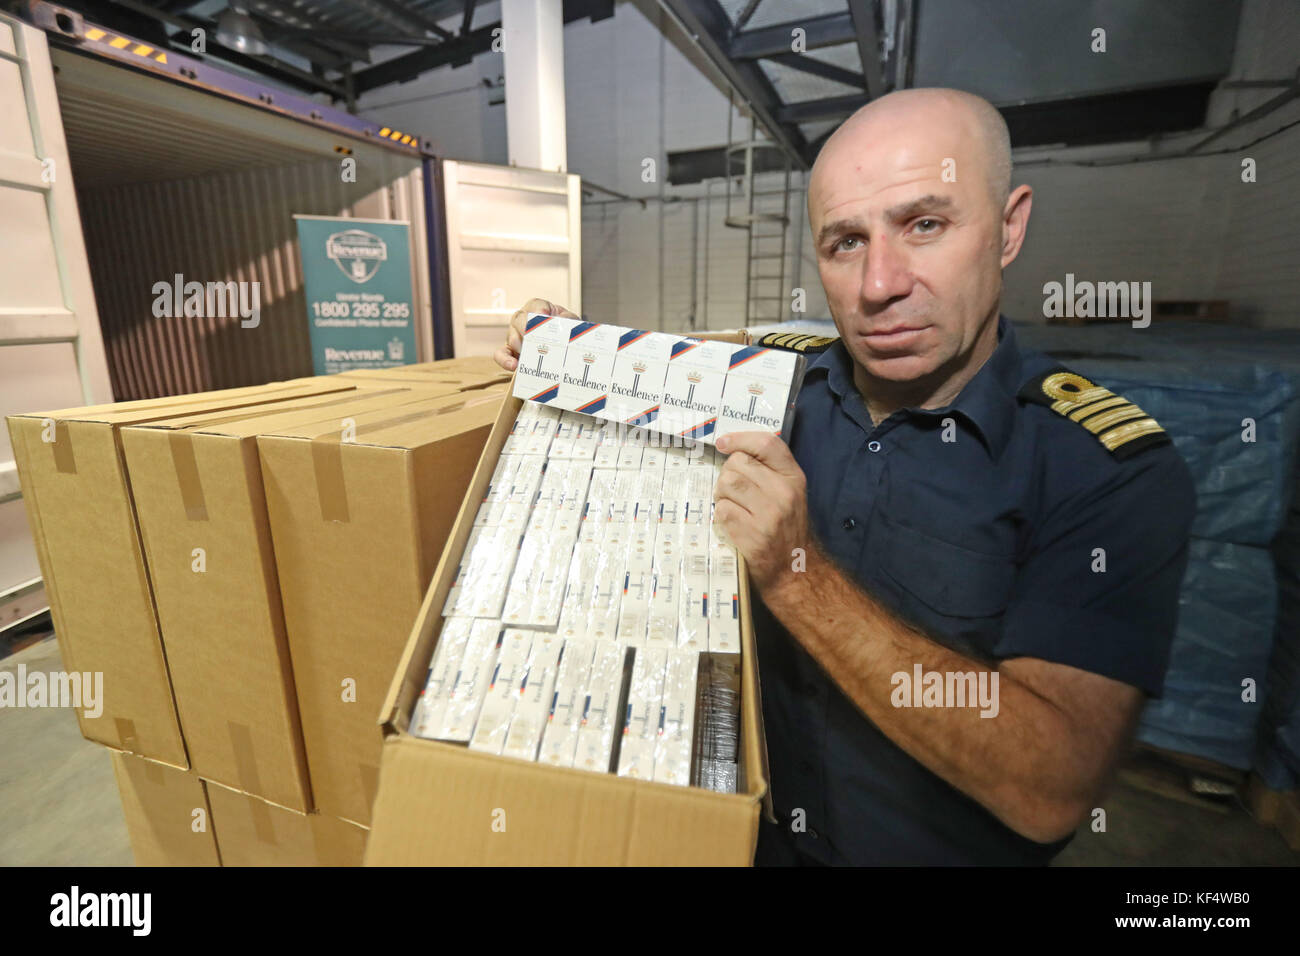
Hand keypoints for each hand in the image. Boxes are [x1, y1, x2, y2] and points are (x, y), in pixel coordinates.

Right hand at [493, 298, 578, 370]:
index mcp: (538, 310)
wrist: (562, 349)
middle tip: (531, 334)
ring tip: (525, 352)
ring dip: (518, 344)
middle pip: (519, 319)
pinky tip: (514, 365)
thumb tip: (564, 321)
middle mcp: (523, 321)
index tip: (544, 314)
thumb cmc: (563, 332)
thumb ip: (569, 320)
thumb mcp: (570, 323)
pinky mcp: (510, 352)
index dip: (539, 309)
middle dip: (525, 327)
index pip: (536, 305)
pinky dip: (505, 359)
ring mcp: (515, 336)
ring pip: (510, 336)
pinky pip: (501, 354)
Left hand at [713, 431, 812, 595]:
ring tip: (731, 505)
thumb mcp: (789, 492)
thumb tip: (732, 450)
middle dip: (727, 475)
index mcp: (793, 478)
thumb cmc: (786, 527)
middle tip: (733, 492)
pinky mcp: (753, 535)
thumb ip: (768, 469)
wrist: (794, 569)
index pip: (767, 444)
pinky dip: (721, 516)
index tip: (723, 443)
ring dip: (721, 495)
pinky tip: (732, 524)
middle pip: (737, 464)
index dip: (740, 438)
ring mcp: (769, 515)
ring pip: (726, 485)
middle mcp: (784, 493)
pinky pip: (722, 511)